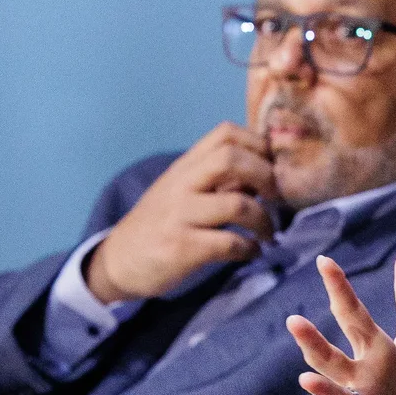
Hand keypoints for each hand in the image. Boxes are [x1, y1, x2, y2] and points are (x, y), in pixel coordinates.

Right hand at [85, 122, 278, 302]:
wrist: (118, 261)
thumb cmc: (159, 224)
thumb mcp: (182, 192)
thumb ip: (217, 179)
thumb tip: (265, 174)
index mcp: (185, 166)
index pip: (225, 133)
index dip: (259, 144)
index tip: (274, 167)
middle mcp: (181, 184)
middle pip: (231, 159)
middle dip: (266, 176)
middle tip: (277, 198)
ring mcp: (180, 215)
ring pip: (236, 204)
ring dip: (264, 220)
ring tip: (268, 233)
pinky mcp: (181, 247)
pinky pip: (228, 243)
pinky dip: (249, 248)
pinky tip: (252, 252)